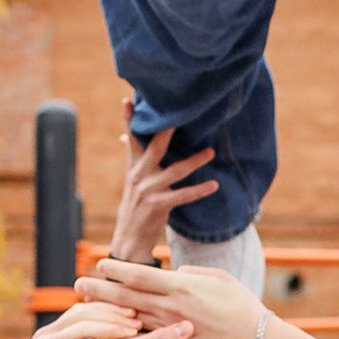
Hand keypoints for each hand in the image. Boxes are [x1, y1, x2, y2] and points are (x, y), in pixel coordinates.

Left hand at [79, 255, 265, 338]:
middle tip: (77, 284)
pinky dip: (126, 337)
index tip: (98, 264)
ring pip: (131, 321)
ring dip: (107, 313)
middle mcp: (171, 310)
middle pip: (126, 298)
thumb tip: (174, 273)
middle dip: (99, 290)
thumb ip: (192, 274)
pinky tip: (109, 333)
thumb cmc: (243, 308)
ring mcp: (170, 333)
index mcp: (181, 288)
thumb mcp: (221, 279)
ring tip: (86, 307)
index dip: (116, 270)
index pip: (140, 276)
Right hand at [110, 96, 218, 263]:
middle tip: (180, 115)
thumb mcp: (132, 180)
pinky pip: (183, 196)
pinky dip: (199, 190)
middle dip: (166, 131)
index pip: (132, 138)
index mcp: (134, 166)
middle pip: (154, 148)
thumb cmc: (136, 205)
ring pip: (175, 171)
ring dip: (195, 161)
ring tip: (211, 152)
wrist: (129, 238)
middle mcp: (139, 175)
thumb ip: (134, 157)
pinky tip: (214, 185)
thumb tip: (125, 135)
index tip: (128, 100)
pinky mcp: (159, 206)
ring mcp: (149, 191)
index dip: (129, 119)